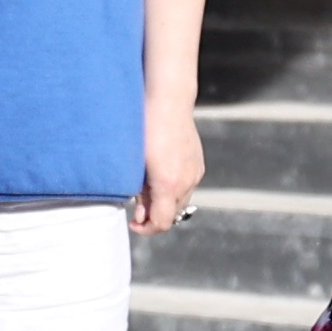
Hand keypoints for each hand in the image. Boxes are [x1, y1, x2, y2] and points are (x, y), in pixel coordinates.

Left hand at [130, 101, 204, 235]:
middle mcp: (186, 182)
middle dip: (154, 215)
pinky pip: (187, 186)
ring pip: (181, 201)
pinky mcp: (198, 164)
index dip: (146, 229)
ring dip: (165, 201)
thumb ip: (139, 193)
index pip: (162, 223)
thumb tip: (140, 215)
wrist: (168, 101)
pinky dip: (173, 188)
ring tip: (147, 186)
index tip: (133, 223)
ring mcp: (195, 173)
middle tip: (137, 204)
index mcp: (168, 184)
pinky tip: (160, 174)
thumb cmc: (144, 129)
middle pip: (173, 215)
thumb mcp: (136, 165)